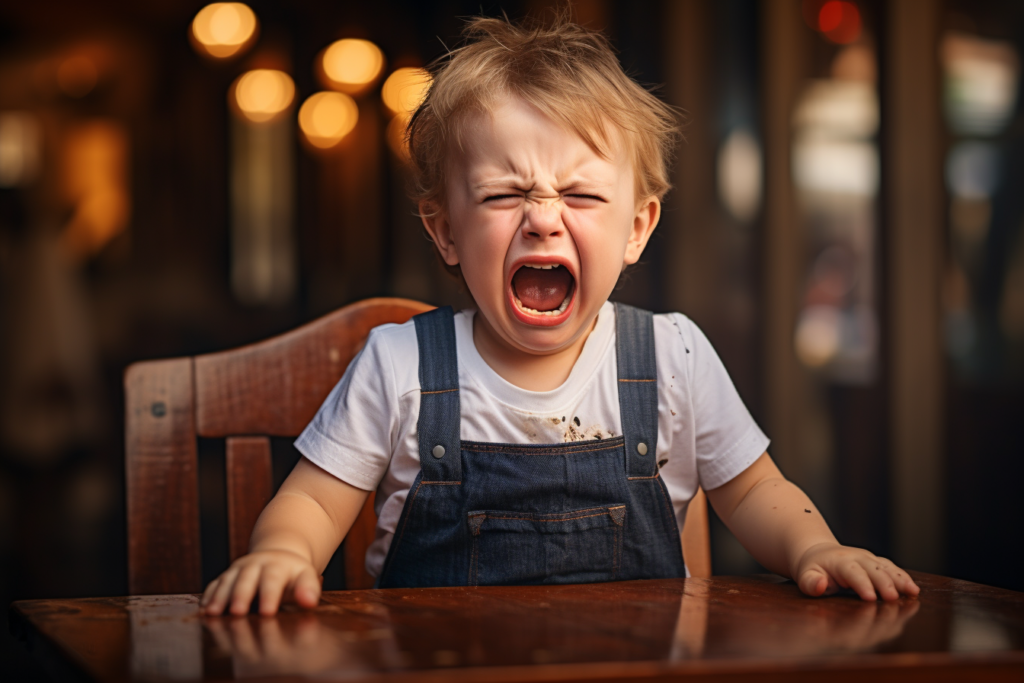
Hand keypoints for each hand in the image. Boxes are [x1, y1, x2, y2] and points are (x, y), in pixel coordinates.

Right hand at [200, 549, 322, 615]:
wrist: (278, 556)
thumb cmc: (294, 575)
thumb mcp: (306, 577)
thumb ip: (309, 589)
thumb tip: (310, 601)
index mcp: (277, 565)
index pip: (273, 580)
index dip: (269, 595)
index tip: (268, 612)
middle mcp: (255, 565)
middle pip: (246, 579)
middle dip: (241, 596)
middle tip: (238, 612)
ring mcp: (239, 569)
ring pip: (227, 581)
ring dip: (219, 597)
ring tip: (213, 613)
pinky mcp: (227, 576)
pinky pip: (215, 584)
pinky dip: (209, 596)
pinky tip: (204, 609)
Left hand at [794, 542, 919, 600]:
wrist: (819, 553)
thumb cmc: (812, 569)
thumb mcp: (805, 575)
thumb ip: (810, 582)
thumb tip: (819, 585)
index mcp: (841, 561)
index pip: (853, 572)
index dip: (862, 584)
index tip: (870, 598)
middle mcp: (859, 557)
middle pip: (875, 570)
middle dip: (885, 584)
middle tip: (893, 599)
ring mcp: (871, 559)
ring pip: (888, 568)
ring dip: (900, 581)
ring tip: (913, 593)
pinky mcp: (879, 564)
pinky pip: (893, 570)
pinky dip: (904, 579)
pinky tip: (914, 591)